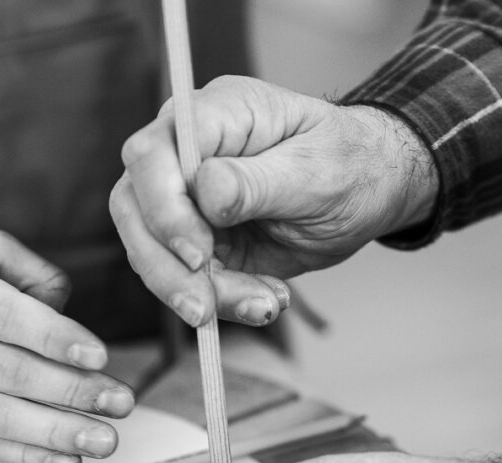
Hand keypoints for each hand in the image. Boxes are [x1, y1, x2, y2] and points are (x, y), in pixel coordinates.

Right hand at [0, 229, 135, 462]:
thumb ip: (27, 269)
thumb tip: (69, 311)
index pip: (6, 318)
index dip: (56, 338)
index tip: (100, 355)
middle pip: (8, 373)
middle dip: (72, 392)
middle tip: (123, 403)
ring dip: (57, 433)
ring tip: (105, 440)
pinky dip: (24, 457)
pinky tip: (67, 462)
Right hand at [110, 76, 438, 327]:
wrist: (367, 190)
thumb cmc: (348, 162)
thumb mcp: (315, 171)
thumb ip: (257, 181)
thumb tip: (205, 191)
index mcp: (214, 115)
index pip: (150, 155)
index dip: (162, 208)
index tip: (198, 254)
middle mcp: (185, 154)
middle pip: (134, 209)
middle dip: (166, 267)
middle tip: (207, 307)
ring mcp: (184, 200)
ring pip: (151, 254)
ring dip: (199, 294)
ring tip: (262, 306)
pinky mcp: (195, 241)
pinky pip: (185, 281)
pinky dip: (222, 303)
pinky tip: (265, 302)